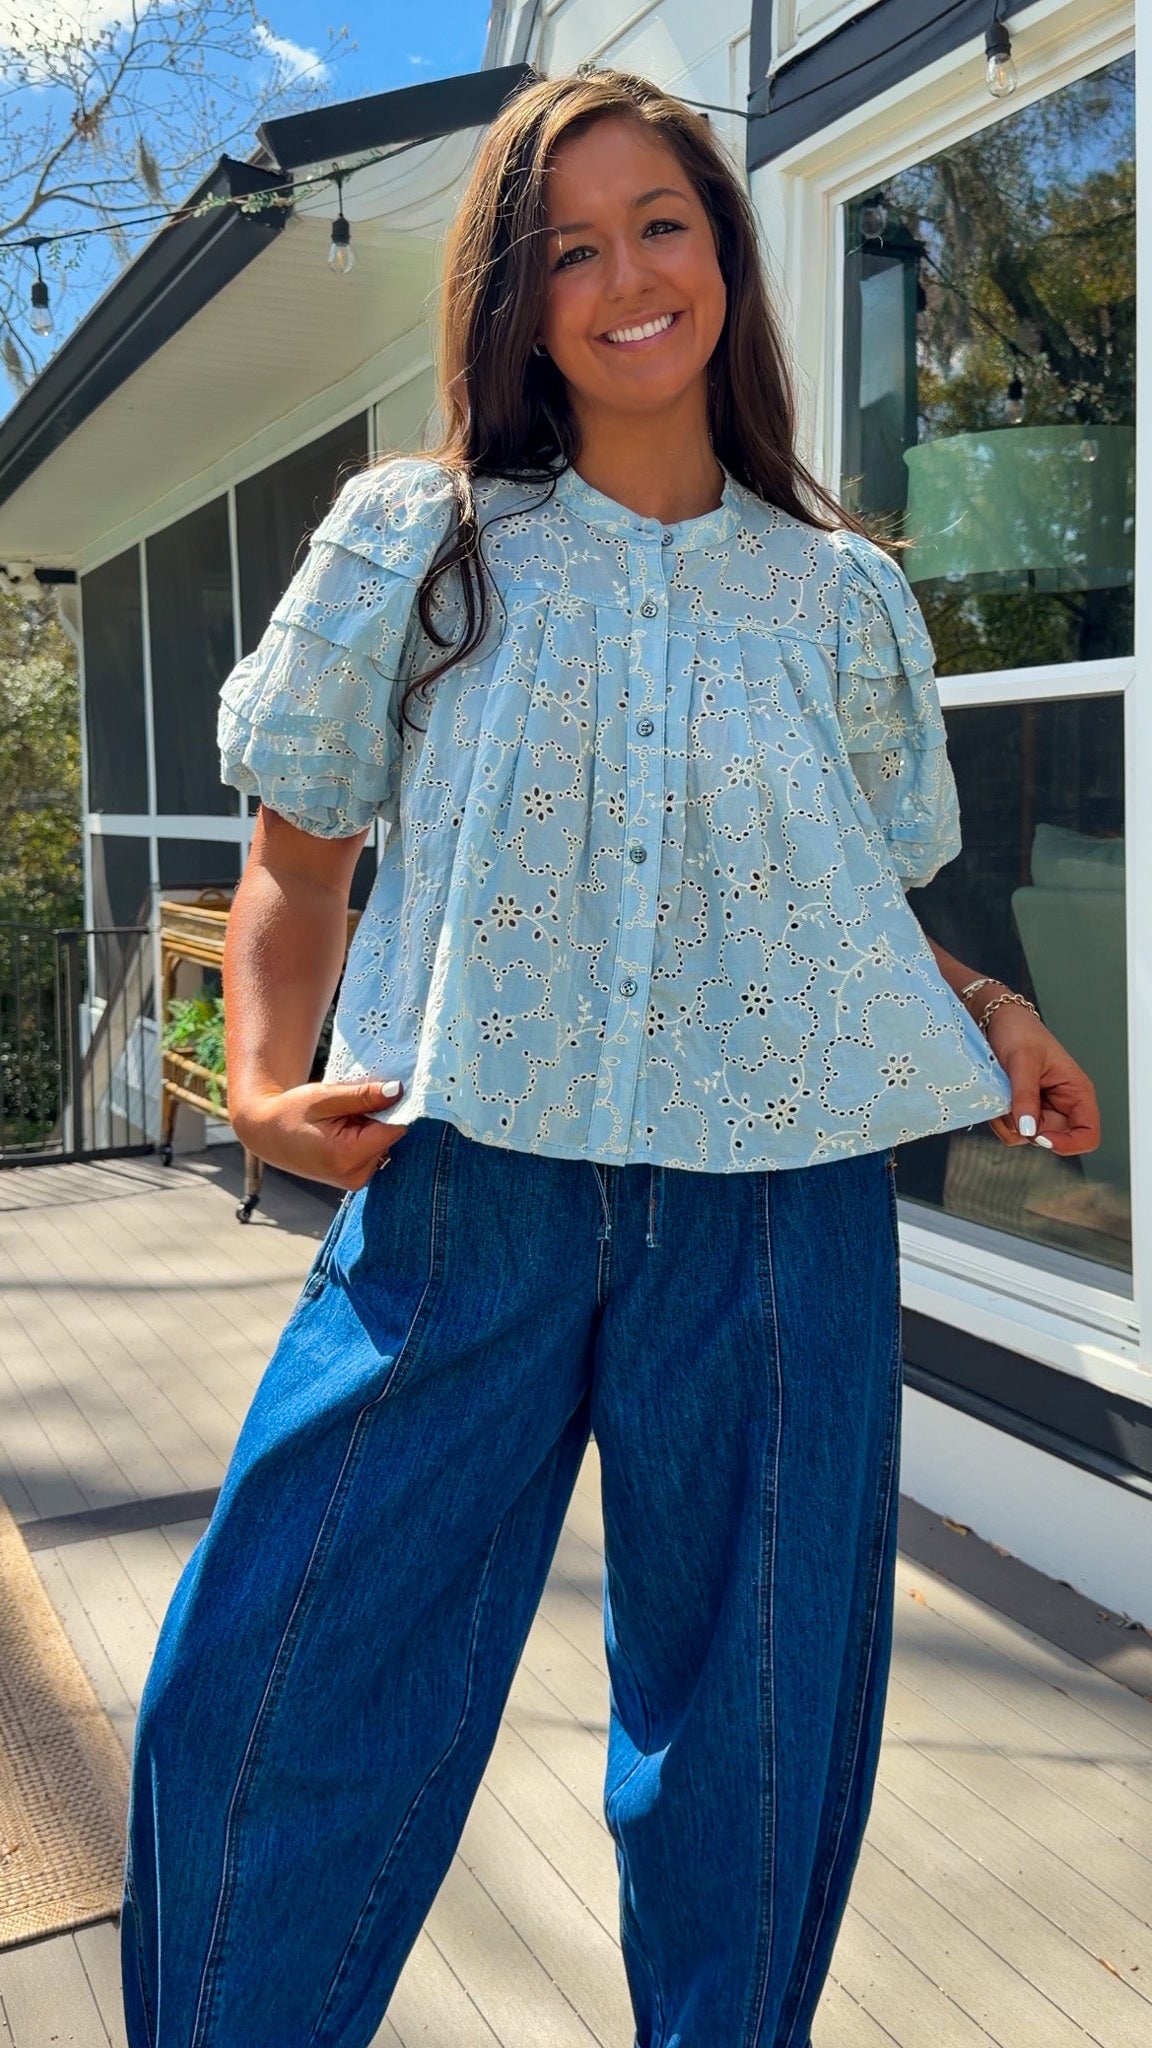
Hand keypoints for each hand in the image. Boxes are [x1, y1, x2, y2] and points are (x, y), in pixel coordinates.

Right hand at [231, 1079, 405, 1189]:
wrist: (268, 1134)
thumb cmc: (291, 1112)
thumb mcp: (325, 1096)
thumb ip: (363, 1096)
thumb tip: (398, 1091)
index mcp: (347, 1155)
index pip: (395, 1129)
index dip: (392, 1107)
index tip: (374, 1094)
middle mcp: (355, 1175)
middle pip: (390, 1137)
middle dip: (377, 1117)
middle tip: (348, 1108)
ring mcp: (355, 1181)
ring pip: (384, 1144)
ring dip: (371, 1128)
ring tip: (342, 1120)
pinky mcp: (354, 1179)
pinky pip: (374, 1153)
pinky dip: (365, 1138)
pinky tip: (343, 1131)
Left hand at [982, 1005, 1099, 1155]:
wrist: (996, 1020)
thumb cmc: (1019, 1032)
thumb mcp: (1022, 1060)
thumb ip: (1025, 1095)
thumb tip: (1028, 1130)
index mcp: (1077, 1093)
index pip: (1088, 1135)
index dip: (1069, 1144)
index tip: (1040, 1136)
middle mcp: (1062, 1106)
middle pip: (1050, 1140)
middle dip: (1026, 1128)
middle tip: (1009, 1100)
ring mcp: (1041, 1110)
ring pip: (1026, 1137)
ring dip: (1008, 1121)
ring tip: (1001, 1091)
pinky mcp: (1022, 1110)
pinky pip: (1011, 1129)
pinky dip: (999, 1119)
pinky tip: (995, 1096)